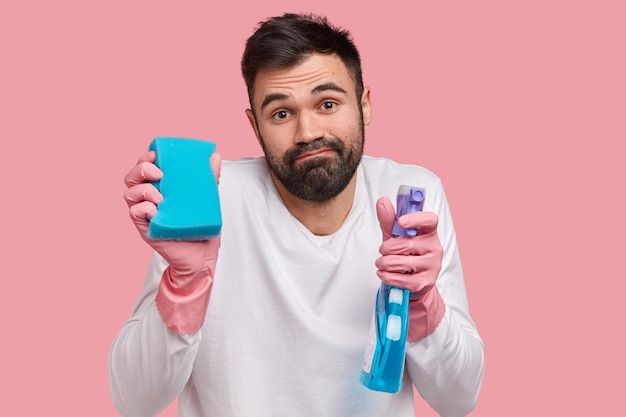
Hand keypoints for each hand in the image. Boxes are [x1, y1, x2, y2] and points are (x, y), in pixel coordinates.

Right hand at [123, 150, 221, 333]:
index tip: (156, 154)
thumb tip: (215, 156)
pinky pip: (135, 214)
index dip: (146, 158)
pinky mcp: (147, 229)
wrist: (203, 255)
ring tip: (160, 196)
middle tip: (159, 173)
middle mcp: (149, 199)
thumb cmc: (201, 225)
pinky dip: (143, 208)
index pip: (145, 167)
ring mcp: (146, 214)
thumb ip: (209, 178)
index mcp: (160, 187)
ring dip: (142, 189)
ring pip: (129, 194)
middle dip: (141, 169)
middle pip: (132, 177)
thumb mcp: (207, 199)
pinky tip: (155, 210)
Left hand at [375, 197, 444, 341]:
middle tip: (383, 251)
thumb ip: (389, 220)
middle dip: (387, 248)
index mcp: (429, 231)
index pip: (430, 220)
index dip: (415, 219)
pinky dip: (387, 276)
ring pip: (403, 263)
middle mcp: (435, 247)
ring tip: (381, 263)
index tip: (401, 222)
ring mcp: (433, 266)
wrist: (412, 280)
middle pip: (407, 244)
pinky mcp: (426, 282)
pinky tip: (384, 273)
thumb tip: (382, 202)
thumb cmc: (404, 253)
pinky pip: (402, 279)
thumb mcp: (395, 235)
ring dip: (385, 263)